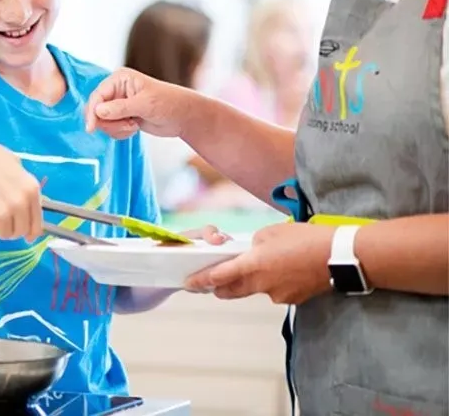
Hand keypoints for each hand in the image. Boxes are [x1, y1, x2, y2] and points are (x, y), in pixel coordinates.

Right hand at [0, 126, 42, 241]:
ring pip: (4, 234)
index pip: (36, 224)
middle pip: (20, 232)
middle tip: (2, 219)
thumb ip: (24, 189)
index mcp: (31, 190)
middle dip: (12, 229)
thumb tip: (27, 209)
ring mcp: (1, 211)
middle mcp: (19, 203)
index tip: (27, 236)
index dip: (31, 232)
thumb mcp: (16, 167)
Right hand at [85, 68, 188, 138]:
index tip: (91, 128)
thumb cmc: (168, 103)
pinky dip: (121, 132)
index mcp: (120, 79)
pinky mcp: (122, 116)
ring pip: (102, 122)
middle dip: (110, 122)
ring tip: (134, 125)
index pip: (97, 96)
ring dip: (117, 128)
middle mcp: (116, 90)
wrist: (182, 116)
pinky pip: (110, 128)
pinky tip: (135, 127)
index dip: (92, 112)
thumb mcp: (145, 104)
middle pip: (96, 110)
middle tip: (128, 126)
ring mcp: (118, 104)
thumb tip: (98, 111)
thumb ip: (120, 108)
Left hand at [183, 223, 334, 304]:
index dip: (202, 280)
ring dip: (249, 282)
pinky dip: (272, 282)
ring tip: (260, 265)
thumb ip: (256, 244)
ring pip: (254, 290)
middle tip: (211, 282)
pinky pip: (274, 291)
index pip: (219, 276)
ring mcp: (277, 295)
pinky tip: (284, 269)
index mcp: (254, 265)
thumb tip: (252, 253)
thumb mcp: (273, 232)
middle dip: (220, 287)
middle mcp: (262, 284)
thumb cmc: (307, 239)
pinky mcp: (292, 299)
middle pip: (232, 290)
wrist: (340, 257)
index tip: (190, 283)